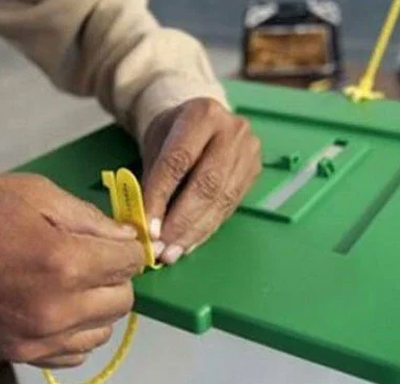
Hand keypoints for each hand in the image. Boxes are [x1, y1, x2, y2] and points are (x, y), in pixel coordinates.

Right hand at [0, 174, 143, 368]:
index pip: (132, 261)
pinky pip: (76, 353)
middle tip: (93, 256)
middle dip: (117, 274)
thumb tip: (128, 237)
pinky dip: (78, 331)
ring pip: (104, 329)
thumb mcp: (35, 192)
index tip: (116, 239)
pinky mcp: (21, 354)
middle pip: (124, 299)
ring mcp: (39, 337)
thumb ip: (90, 217)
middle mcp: (59, 307)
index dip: (128, 245)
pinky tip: (61, 307)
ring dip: (100, 304)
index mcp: (65, 261)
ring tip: (75, 282)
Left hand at [142, 98, 261, 263]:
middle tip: (162, 249)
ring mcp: (248, 150)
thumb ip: (151, 180)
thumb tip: (145, 225)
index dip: (161, 197)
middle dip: (181, 222)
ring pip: (221, 199)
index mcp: (202, 114)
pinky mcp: (254, 170)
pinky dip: (207, 228)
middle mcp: (232, 129)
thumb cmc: (172, 135)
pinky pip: (230, 206)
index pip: (178, 161)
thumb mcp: (155, 145)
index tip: (147, 229)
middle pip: (206, 184)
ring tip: (173, 252)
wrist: (202, 120)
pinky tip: (189, 243)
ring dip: (194, 232)